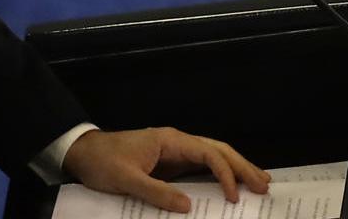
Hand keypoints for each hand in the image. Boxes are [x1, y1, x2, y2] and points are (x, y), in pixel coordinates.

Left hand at [62, 127, 270, 213]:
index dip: (225, 173)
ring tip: (258, 182)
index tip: (234, 195)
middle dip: (242, 167)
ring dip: (235, 169)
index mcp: (170, 141)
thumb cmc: (102, 162)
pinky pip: (199, 168)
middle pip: (217, 150)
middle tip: (265, 185)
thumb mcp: (126, 180)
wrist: (82, 153)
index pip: (208, 153)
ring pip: (212, 156)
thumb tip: (190, 206)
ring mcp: (174, 153)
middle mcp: (176, 143)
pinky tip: (229, 186)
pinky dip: (218, 176)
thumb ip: (157, 192)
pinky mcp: (169, 164)